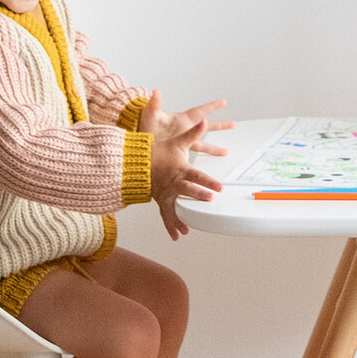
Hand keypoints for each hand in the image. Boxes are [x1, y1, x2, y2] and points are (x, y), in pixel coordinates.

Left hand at [143, 90, 233, 158]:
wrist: (138, 143)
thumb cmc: (143, 126)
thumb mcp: (150, 115)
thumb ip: (154, 104)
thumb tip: (155, 92)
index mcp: (181, 120)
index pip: (200, 111)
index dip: (212, 106)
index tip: (223, 102)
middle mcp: (184, 130)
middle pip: (207, 127)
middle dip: (220, 126)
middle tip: (233, 125)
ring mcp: (182, 141)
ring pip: (203, 144)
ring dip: (214, 148)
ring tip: (225, 152)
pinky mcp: (178, 151)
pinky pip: (193, 154)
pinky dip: (201, 159)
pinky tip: (206, 164)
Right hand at [145, 94, 224, 238]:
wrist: (137, 162)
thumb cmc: (160, 152)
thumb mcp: (178, 142)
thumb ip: (194, 133)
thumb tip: (205, 121)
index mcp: (180, 169)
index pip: (197, 175)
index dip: (207, 181)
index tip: (219, 187)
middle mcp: (173, 182)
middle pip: (187, 189)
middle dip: (198, 194)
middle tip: (209, 200)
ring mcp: (166, 193)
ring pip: (173, 206)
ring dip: (179, 217)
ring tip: (186, 229)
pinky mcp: (161, 200)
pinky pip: (166, 214)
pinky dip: (170, 225)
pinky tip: (177, 236)